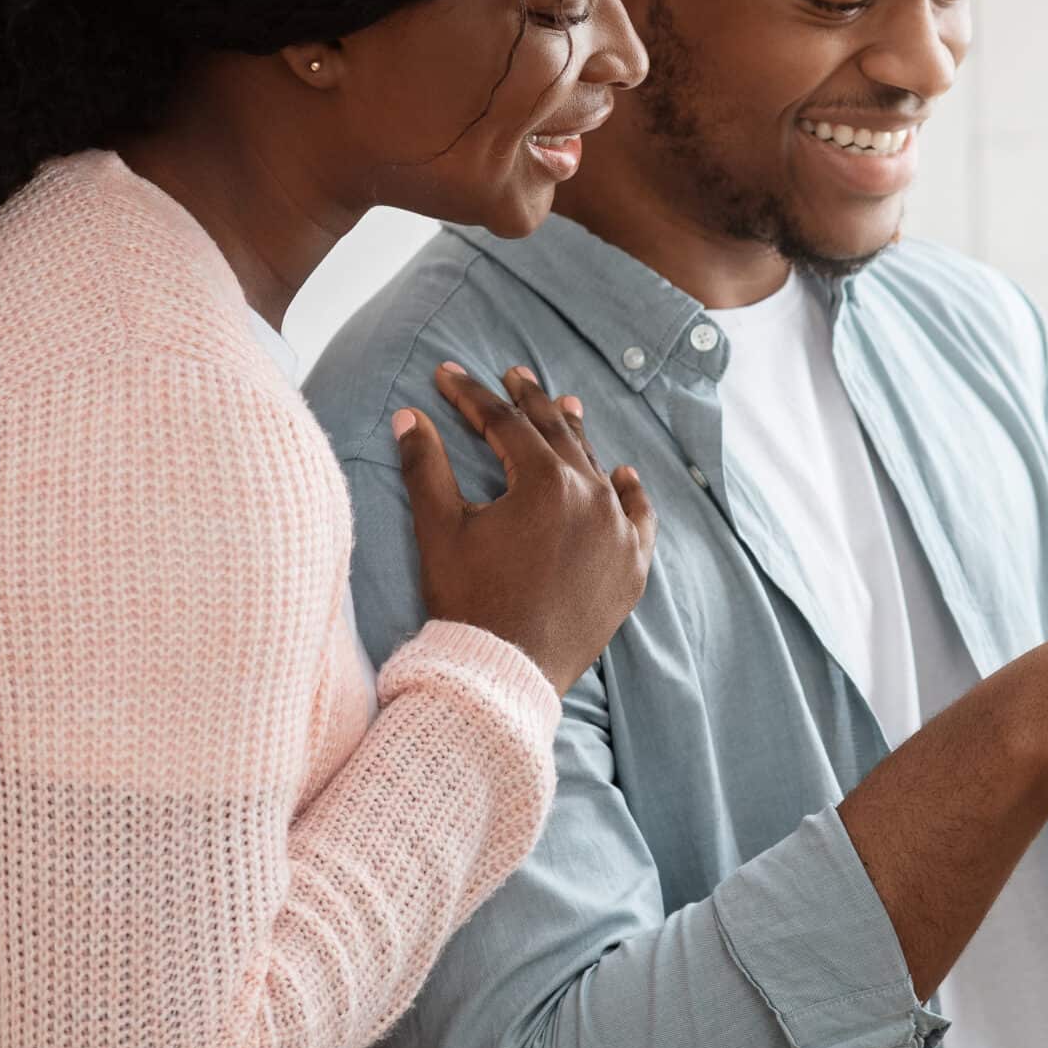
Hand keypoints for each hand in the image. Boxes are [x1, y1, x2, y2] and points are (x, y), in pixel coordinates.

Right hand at [396, 362, 655, 695]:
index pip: (505, 423)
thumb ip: (425, 467)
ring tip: (565, 407)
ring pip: (596, 469)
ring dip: (576, 437)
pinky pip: (638, 517)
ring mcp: (618, 531)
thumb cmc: (468, 602)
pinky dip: (629, 493)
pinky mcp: (631, 566)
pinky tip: (623, 474)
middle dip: (529, 402)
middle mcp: (592, 497)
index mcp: (544, 483)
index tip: (447, 375)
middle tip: (513, 374)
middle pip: (557, 435)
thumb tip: (408, 417)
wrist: (506, 673)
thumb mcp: (440, 530)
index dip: (472, 396)